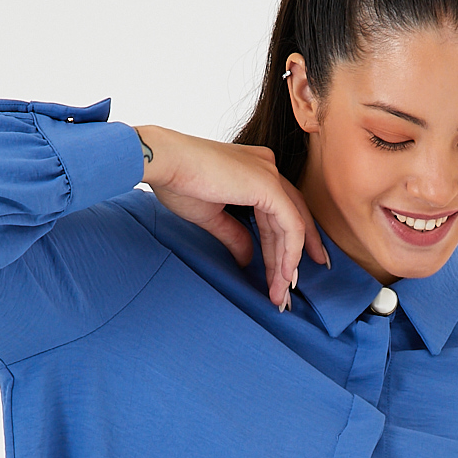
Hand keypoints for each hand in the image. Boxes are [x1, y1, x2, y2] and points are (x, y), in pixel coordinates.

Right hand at [132, 124, 326, 308]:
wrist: (164, 163)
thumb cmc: (178, 182)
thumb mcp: (211, 215)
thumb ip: (234, 235)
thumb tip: (247, 259)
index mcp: (254, 170)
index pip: (277, 214)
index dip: (280, 248)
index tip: (282, 276)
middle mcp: (267, 167)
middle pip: (290, 220)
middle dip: (291, 258)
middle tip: (289, 290)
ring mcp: (270, 174)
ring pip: (292, 227)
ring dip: (287, 264)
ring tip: (281, 295)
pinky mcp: (269, 186)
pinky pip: (291, 227)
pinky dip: (289, 254)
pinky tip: (283, 277)